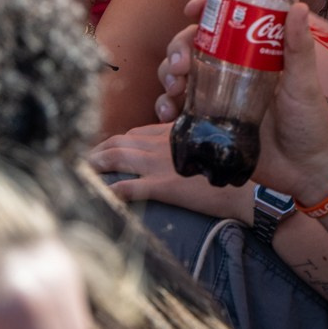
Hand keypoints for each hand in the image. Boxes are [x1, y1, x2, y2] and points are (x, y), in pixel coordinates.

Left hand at [89, 123, 251, 220]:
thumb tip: (178, 151)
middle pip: (119, 142)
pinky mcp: (163, 186)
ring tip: (80, 171)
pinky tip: (98, 195)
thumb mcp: (209, 148)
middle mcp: (162, 144)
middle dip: (97, 149)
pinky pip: (128, 187)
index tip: (103, 149)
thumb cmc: (232, 170)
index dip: (115, 141)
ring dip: (95, 163)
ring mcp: (160, 164)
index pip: (134, 133)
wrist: (247, 188)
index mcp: (173, 133)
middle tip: (82, 159)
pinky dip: (109, 190)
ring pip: (116, 158)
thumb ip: (190, 145)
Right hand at [154, 1, 327, 204]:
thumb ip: (299, 48)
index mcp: (251, 51)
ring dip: (167, 75)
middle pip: (192, 43)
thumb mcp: (304, 83)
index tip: (192, 9)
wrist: (305, 171)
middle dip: (177, 47)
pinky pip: (178, 108)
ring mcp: (216, 94)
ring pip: (179, 72)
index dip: (202, 6)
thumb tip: (299, 6)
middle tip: (181, 65)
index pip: (222, 18)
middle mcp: (230, 67)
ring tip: (174, 89)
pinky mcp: (207, 121)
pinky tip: (168, 114)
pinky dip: (166, 106)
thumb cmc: (310, 122)